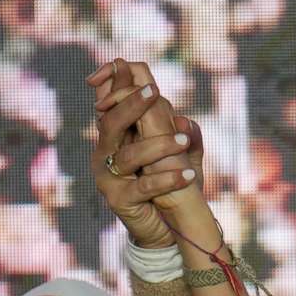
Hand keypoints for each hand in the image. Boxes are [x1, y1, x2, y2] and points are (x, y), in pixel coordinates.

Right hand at [87, 60, 213, 250]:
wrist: (166, 228)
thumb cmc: (170, 185)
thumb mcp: (177, 153)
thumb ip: (173, 127)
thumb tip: (174, 107)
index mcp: (116, 136)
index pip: (109, 102)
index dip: (115, 82)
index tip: (130, 68)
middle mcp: (106, 152)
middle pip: (111, 121)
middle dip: (132, 104)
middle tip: (155, 93)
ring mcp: (108, 176)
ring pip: (128, 154)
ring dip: (159, 145)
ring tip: (184, 141)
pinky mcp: (118, 200)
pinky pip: (143, 186)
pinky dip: (167, 179)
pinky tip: (189, 174)